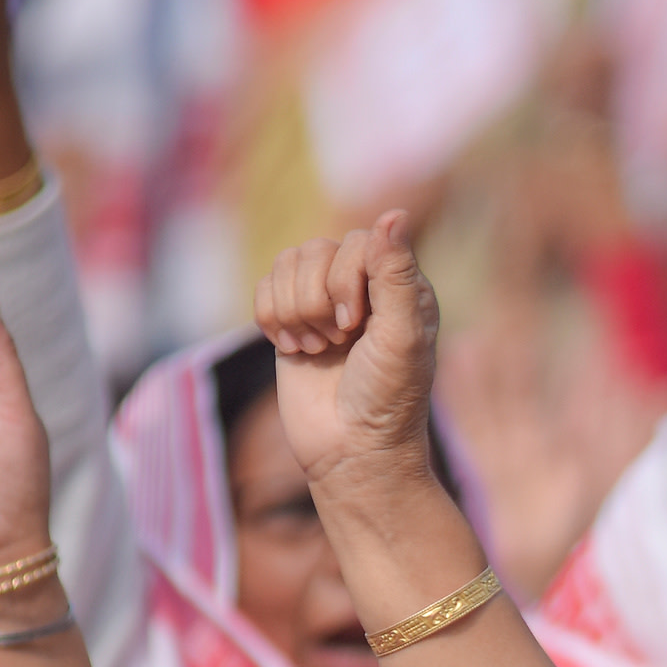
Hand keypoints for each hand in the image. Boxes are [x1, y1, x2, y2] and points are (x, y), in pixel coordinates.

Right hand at [252, 211, 441, 499]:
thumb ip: (396, 275)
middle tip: (338, 343)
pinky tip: (294, 350)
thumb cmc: (387, 400)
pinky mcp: (292, 321)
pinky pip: (265, 287)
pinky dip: (272, 319)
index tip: (356, 328)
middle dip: (318, 300)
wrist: (351, 453)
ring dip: (295, 311)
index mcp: (402, 285)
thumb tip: (393, 213)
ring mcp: (325, 301)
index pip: (360, 241)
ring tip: (318, 349)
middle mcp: (364, 286)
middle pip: (317, 249)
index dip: (345, 278)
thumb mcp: (400, 338)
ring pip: (287, 263)